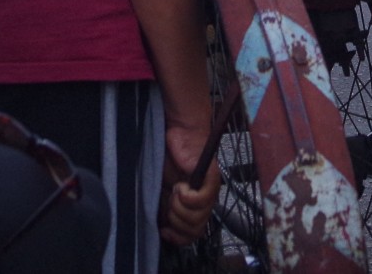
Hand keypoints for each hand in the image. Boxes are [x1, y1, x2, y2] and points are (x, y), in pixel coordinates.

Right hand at [159, 120, 222, 246]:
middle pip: (194, 231)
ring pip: (197, 219)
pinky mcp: (212, 180)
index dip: (178, 238)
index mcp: (193, 207)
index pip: (191, 236)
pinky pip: (201, 201)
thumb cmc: (167, 158)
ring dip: (179, 207)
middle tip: (170, 201)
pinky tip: (181, 184)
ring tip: (176, 189)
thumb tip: (161, 232)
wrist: (178, 133)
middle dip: (176, 220)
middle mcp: (204, 203)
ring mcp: (210, 192)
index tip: (165, 231)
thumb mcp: (159, 191)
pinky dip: (186, 196)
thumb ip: (161, 210)